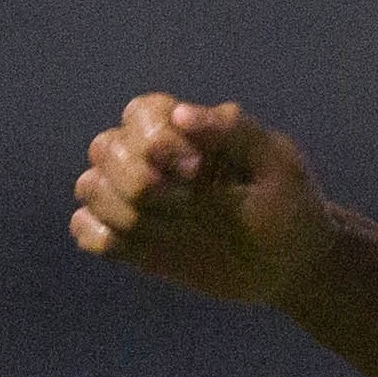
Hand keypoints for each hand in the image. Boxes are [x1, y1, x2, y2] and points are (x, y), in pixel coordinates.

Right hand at [71, 96, 331, 306]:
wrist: (292, 264)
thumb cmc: (290, 204)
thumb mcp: (278, 165)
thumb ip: (235, 132)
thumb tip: (180, 113)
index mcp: (189, 132)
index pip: (141, 112)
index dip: (155, 136)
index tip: (196, 168)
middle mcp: (154, 160)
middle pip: (104, 147)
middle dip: (134, 175)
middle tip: (185, 204)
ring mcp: (139, 200)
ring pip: (89, 186)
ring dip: (118, 206)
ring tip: (170, 226)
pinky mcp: (131, 239)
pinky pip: (85, 229)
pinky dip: (98, 235)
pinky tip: (137, 246)